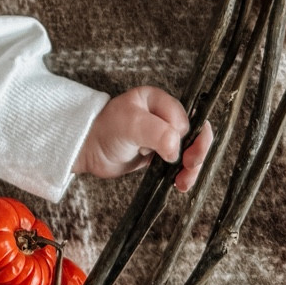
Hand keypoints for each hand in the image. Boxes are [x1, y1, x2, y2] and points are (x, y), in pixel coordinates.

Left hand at [74, 87, 211, 191]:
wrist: (88, 150)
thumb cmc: (105, 130)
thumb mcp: (131, 125)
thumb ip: (157, 132)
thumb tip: (177, 149)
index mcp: (158, 100)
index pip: (184, 117)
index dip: (184, 135)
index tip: (173, 150)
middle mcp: (163, 116)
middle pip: (194, 134)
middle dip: (196, 151)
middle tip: (189, 166)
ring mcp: (163, 136)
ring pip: (191, 151)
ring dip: (192, 167)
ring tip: (183, 181)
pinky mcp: (160, 154)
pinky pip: (181, 164)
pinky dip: (183, 175)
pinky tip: (179, 184)